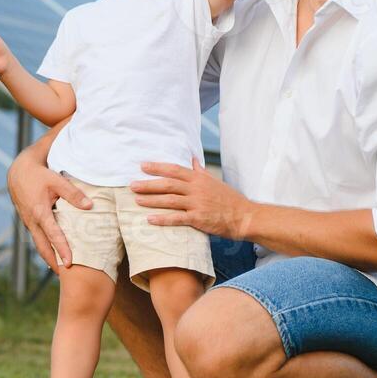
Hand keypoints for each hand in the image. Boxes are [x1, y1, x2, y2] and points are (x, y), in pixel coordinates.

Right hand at [7, 150, 91, 273]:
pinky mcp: (29, 221)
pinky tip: (52, 253)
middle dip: (53, 262)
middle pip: (43, 248)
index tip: (70, 263)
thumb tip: (90, 206)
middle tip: (65, 276)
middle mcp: (32, 221)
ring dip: (48, 257)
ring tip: (60, 270)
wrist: (18, 172)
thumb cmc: (39, 175)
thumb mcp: (57, 180)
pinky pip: (37, 238)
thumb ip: (73, 194)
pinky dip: (45, 247)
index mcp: (40, 213)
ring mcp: (29, 223)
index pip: (53, 236)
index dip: (62, 250)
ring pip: (39, 244)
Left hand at [130, 158, 251, 238]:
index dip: (157, 167)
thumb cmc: (229, 199)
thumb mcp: (215, 181)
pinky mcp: (199, 219)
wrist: (244, 216)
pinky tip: (150, 219)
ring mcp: (197, 203)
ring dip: (151, 200)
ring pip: (170, 200)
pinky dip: (162, 219)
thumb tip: (193, 158)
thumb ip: (200, 171)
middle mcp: (196, 189)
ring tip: (136, 200)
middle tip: (132, 185)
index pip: (174, 169)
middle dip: (148, 184)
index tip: (142, 166)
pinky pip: (177, 218)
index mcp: (199, 178)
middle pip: (168, 184)